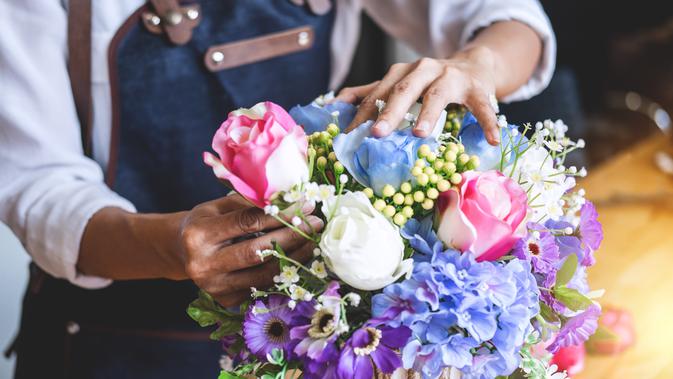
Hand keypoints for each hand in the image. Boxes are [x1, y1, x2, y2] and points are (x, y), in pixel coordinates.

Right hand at [179, 195, 321, 306]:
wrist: (181, 251)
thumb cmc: (206, 222)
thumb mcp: (219, 206)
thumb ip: (249, 204)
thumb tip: (291, 199)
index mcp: (199, 234)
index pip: (248, 223)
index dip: (280, 214)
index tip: (306, 205)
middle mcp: (204, 264)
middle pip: (257, 251)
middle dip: (292, 237)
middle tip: (316, 224)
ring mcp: (215, 287)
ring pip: (264, 274)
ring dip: (294, 258)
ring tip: (313, 242)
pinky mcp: (226, 300)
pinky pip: (262, 287)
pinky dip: (283, 273)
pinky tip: (299, 259)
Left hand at [336, 47, 500, 144]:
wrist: (474, 65)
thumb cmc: (431, 82)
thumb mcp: (400, 83)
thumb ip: (370, 92)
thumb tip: (334, 103)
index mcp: (402, 72)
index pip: (378, 93)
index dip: (363, 114)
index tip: (348, 135)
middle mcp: (424, 70)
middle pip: (404, 90)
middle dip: (389, 111)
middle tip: (377, 133)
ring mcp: (452, 77)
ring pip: (437, 94)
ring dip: (428, 114)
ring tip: (420, 134)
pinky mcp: (478, 88)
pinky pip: (482, 106)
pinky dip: (487, 122)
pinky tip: (491, 139)